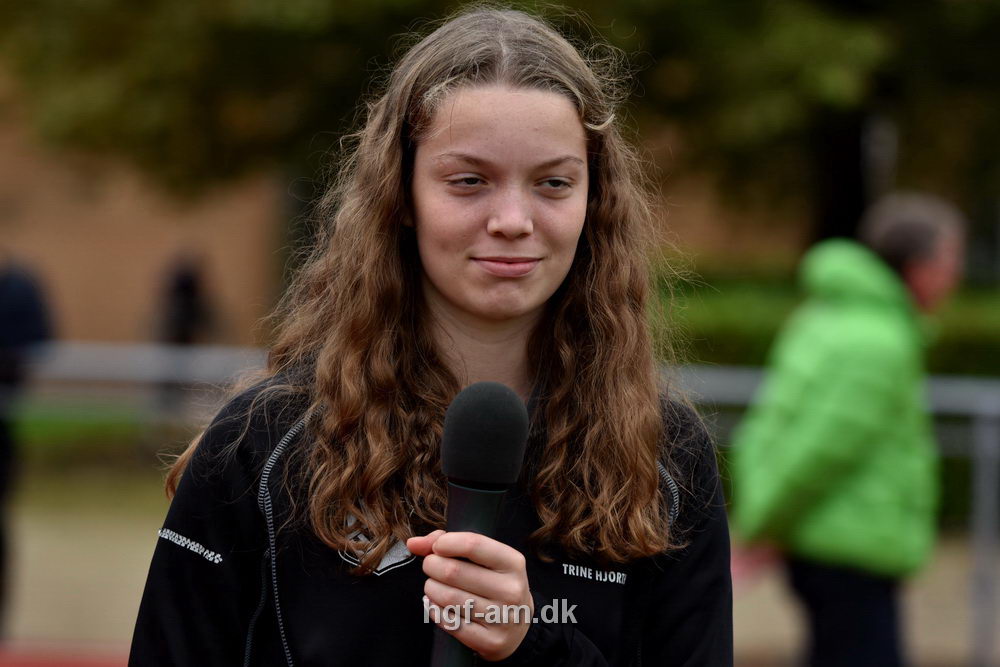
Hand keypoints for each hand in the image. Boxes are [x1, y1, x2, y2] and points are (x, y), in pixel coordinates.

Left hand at [407, 531, 533, 661]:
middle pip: (453, 571)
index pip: (473, 545)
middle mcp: (510, 590)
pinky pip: (449, 623)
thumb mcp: (485, 559)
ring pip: (448, 597)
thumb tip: (414, 543)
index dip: (446, 543)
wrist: (518, 626)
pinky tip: (436, 604)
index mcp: (512, 563)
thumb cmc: (494, 584)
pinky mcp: (490, 641)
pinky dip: (435, 610)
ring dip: (431, 588)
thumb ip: (449, 543)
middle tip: (431, 567)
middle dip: (432, 566)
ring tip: (433, 585)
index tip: (436, 547)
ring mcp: (501, 617)